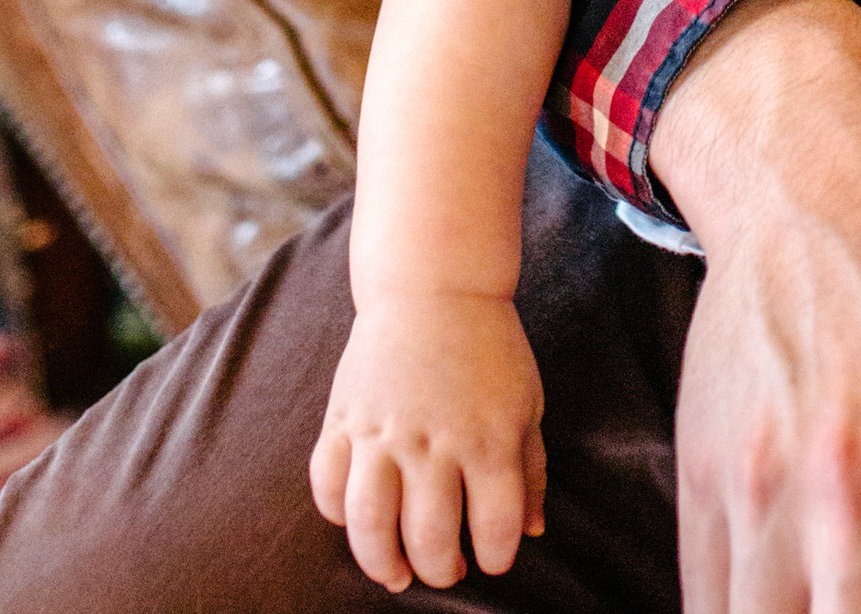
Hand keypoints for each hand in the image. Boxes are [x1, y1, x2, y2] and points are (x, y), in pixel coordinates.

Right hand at [308, 292, 545, 592]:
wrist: (435, 286)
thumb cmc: (490, 347)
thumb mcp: (527, 403)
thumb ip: (531, 469)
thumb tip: (533, 530)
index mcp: (489, 439)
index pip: (495, 527)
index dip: (497, 556)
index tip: (493, 560)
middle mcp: (434, 443)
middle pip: (430, 537)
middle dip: (441, 570)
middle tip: (447, 571)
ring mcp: (382, 432)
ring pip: (369, 523)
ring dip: (382, 563)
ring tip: (396, 574)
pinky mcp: (343, 418)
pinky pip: (328, 482)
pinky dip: (336, 513)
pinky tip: (357, 523)